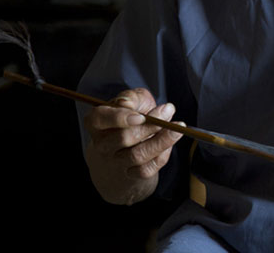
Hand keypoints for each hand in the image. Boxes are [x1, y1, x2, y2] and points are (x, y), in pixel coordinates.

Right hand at [83, 88, 183, 204]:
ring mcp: (115, 162)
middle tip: (169, 110)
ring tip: (177, 126)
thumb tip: (127, 103)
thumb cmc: (132, 116)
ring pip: (137, 155)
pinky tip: (170, 141)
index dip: (119, 118)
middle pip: (123, 138)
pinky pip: (147, 169)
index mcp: (97, 122)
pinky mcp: (130, 175)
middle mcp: (102, 145)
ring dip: (161, 140)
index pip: (99, 119)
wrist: (132, 144)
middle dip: (150, 125)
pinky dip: (162, 154)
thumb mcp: (133, 100)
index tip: (141, 115)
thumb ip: (131, 97)